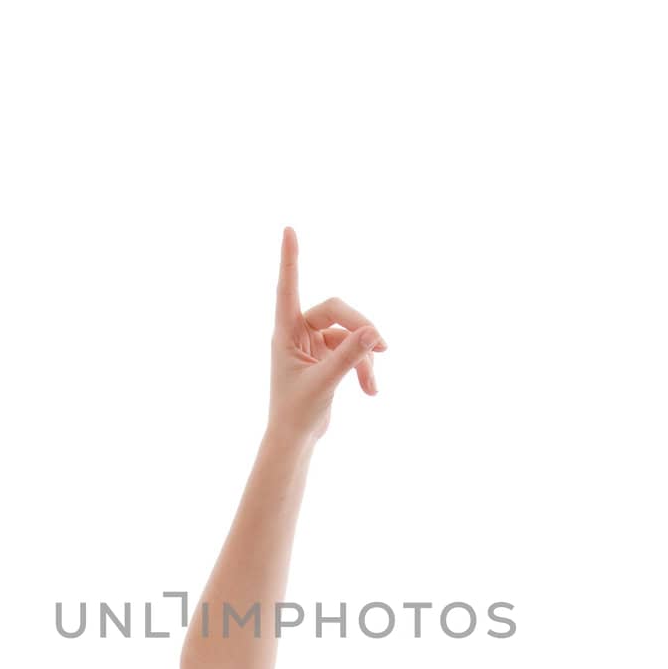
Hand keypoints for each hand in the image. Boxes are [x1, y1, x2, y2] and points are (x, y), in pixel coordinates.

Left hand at [268, 227, 388, 443]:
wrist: (295, 439)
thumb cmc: (297, 412)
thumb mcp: (325, 383)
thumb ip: (348, 357)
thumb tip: (372, 332)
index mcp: (285, 332)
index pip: (288, 287)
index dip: (290, 258)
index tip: (288, 229)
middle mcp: (298, 332)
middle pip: (336, 311)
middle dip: (360, 327)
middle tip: (382, 345)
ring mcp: (314, 344)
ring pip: (350, 334)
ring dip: (364, 357)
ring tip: (372, 386)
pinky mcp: (327, 357)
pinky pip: (353, 351)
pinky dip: (364, 368)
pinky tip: (371, 391)